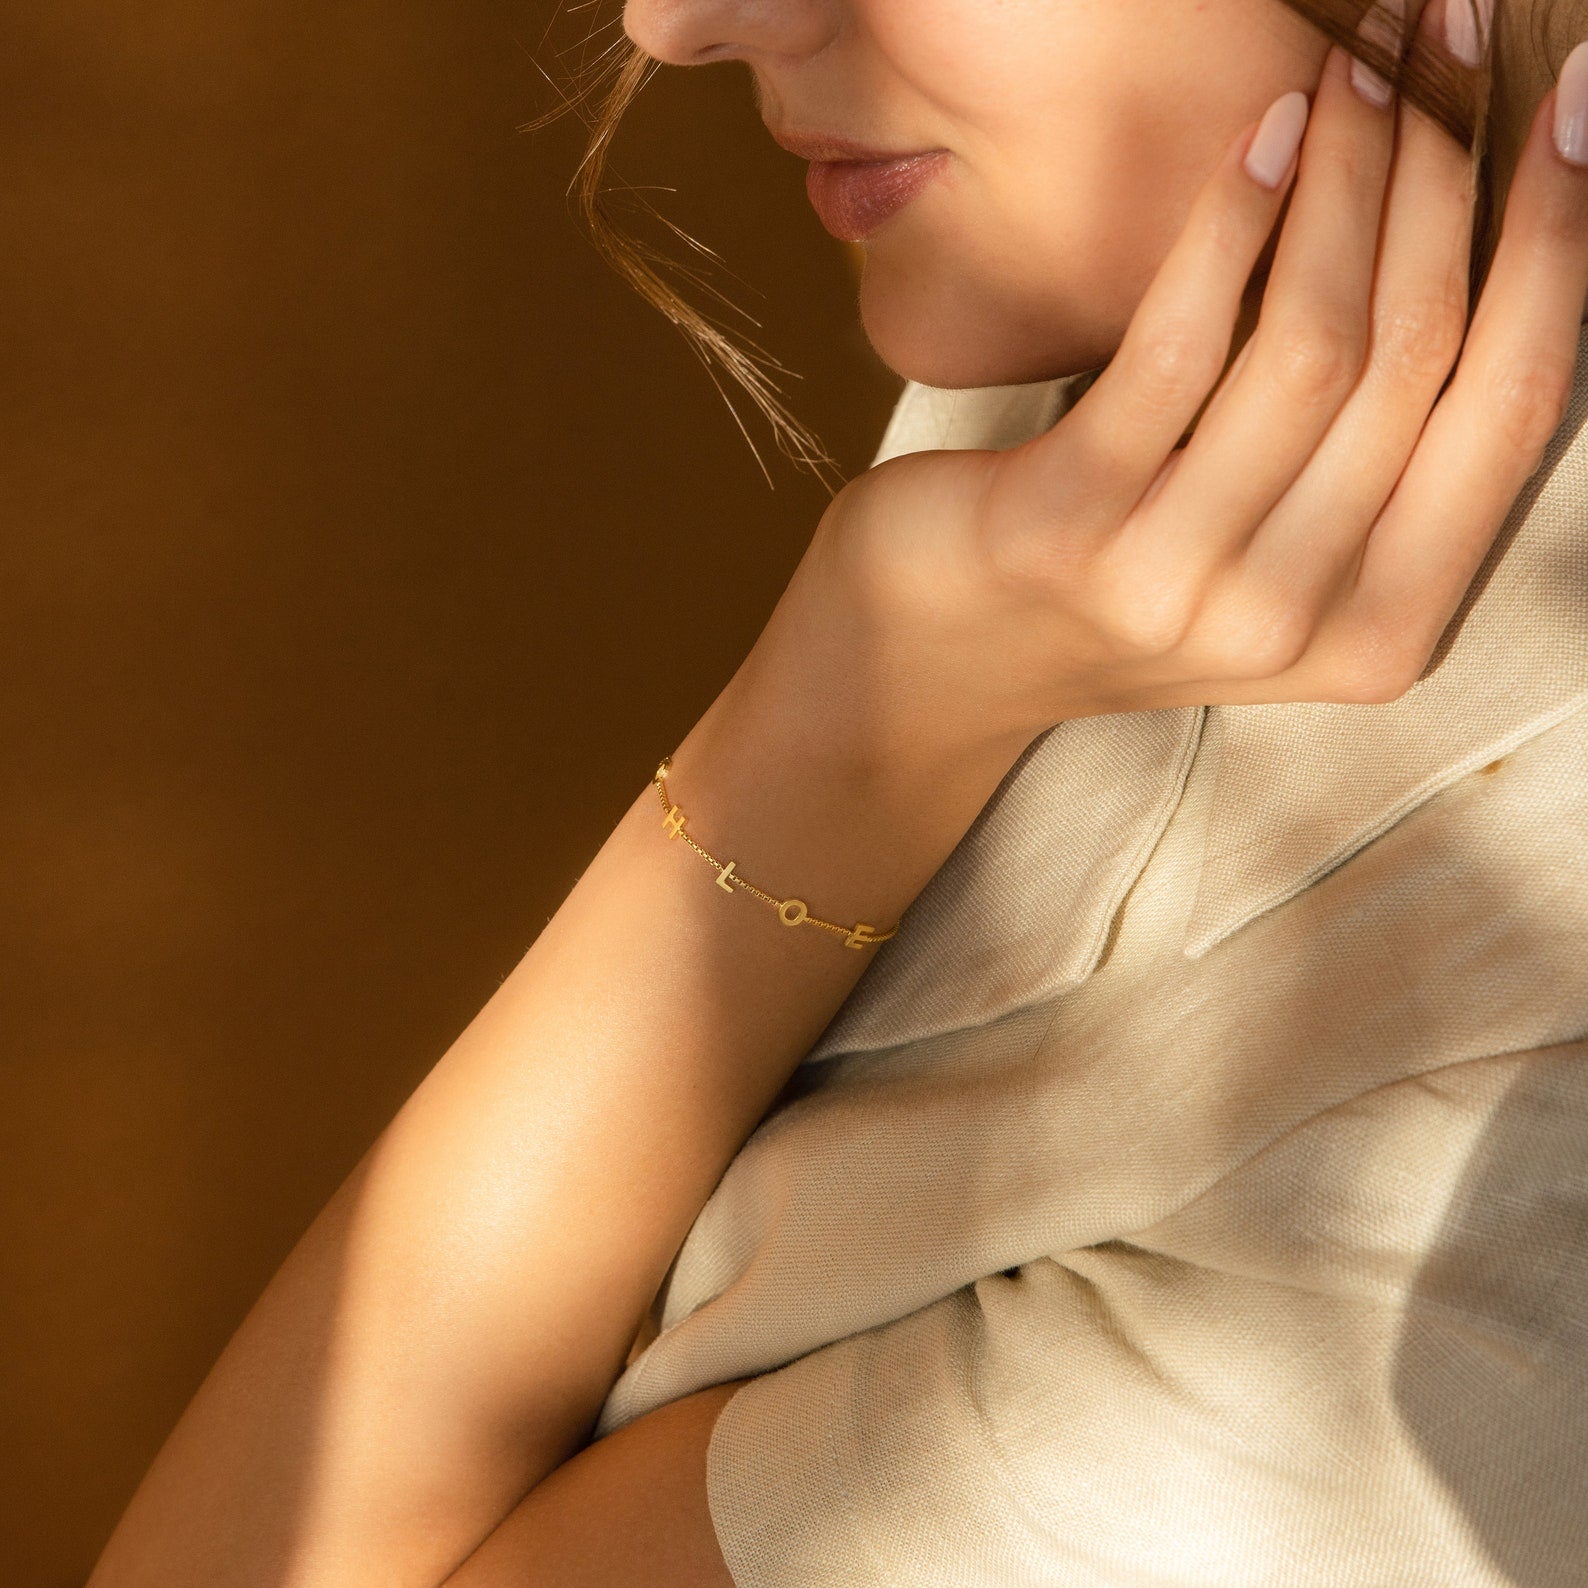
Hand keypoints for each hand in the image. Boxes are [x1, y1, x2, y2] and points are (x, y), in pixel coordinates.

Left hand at [802, 4, 1587, 763]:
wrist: (936, 659)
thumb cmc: (1115, 579)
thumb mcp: (1271, 551)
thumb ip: (1371, 466)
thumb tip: (1479, 253)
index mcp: (1377, 634)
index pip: (1513, 411)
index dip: (1556, 243)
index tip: (1573, 106)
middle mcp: (1290, 622)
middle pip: (1419, 357)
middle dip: (1448, 171)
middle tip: (1446, 37)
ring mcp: (1177, 583)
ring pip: (1316, 343)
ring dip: (1350, 176)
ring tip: (1358, 66)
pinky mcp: (1070, 525)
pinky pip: (1181, 343)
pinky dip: (1235, 222)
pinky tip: (1264, 132)